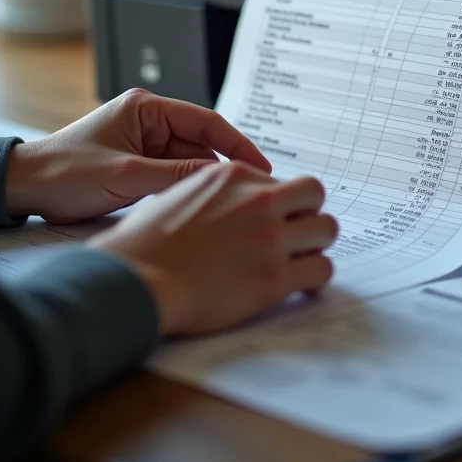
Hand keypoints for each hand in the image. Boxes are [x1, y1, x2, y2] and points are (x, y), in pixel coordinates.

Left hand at [6, 88, 270, 223]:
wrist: (25, 189)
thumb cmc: (64, 172)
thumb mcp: (127, 175)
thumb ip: (177, 175)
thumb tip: (222, 177)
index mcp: (147, 108)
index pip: (206, 122)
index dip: (238, 144)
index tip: (260, 166)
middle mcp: (150, 122)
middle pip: (201, 145)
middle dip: (221, 168)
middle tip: (245, 192)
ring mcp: (146, 144)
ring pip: (190, 163)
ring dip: (201, 182)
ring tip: (222, 203)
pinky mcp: (140, 165)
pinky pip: (174, 175)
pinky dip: (185, 190)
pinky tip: (197, 206)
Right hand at [90, 162, 336, 335]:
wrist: (134, 281)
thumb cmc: (144, 244)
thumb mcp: (180, 193)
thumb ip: (217, 193)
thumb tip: (236, 202)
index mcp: (235, 175)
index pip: (283, 182)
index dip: (283, 204)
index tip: (278, 221)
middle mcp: (258, 200)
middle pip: (315, 194)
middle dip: (309, 214)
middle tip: (298, 235)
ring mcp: (270, 238)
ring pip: (327, 229)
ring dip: (317, 244)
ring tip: (303, 260)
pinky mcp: (275, 277)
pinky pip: (322, 270)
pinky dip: (316, 278)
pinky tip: (302, 286)